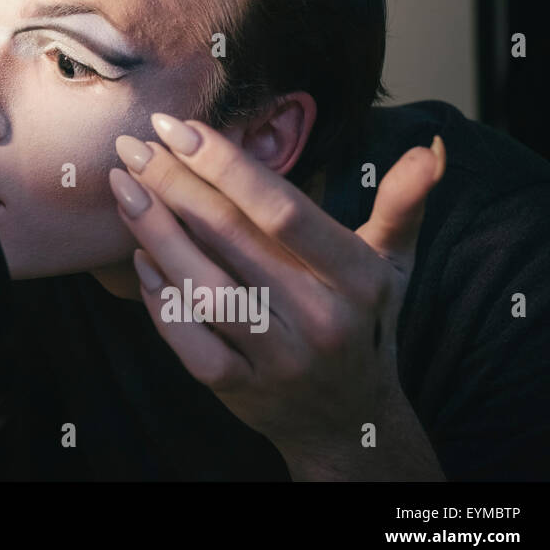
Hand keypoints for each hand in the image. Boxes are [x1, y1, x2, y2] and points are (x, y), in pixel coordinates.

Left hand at [108, 114, 447, 479]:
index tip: (179, 128)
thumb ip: (402, 204)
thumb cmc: (362, 322)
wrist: (349, 421)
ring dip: (155, 232)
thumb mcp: (393, 264)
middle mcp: (321, 320)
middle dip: (174, 183)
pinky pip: (187, 340)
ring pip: (202, 287)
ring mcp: (278, 359)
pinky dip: (158, 298)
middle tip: (135, 145)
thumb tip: (425, 148)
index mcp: (358, 278)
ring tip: (124, 187)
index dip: (225, 165)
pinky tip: (139, 257)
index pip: (282, 210)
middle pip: (231, 238)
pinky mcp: (240, 390)